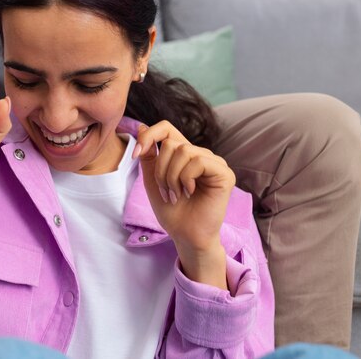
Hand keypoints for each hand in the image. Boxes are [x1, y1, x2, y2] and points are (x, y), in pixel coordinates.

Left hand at [133, 121, 234, 286]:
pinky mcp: (224, 173)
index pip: (166, 128)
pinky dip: (187, 179)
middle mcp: (201, 154)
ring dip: (172, 177)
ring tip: (177, 195)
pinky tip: (190, 193)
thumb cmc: (171, 210)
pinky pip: (198, 162)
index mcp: (184, 154)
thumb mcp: (152, 179)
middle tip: (167, 192)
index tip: (136, 155)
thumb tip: (142, 126)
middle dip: (161, 170)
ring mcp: (215, 162)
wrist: (185, 235)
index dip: (148, 136)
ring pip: (184, 151)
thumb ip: (148, 154)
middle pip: (171, 143)